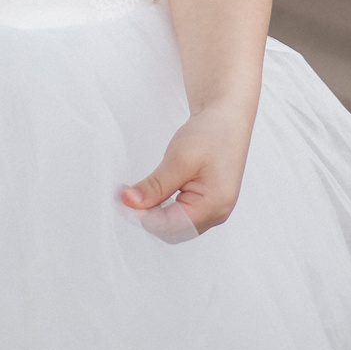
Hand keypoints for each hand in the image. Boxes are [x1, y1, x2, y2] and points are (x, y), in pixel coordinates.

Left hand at [120, 101, 254, 233]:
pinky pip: (180, 216)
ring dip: (153, 214)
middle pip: (172, 231)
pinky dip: (162, 209)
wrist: (227, 118)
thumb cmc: (212, 134)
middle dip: (147, 217)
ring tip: (136, 194)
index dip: (143, 217)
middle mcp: (216, 214)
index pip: (170, 226)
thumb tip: (130, 202)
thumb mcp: (179, 159)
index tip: (123, 201)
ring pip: (174, 226)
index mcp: (214, 206)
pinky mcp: (206, 204)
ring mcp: (212, 211)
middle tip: (126, 196)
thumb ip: (155, 186)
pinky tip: (151, 195)